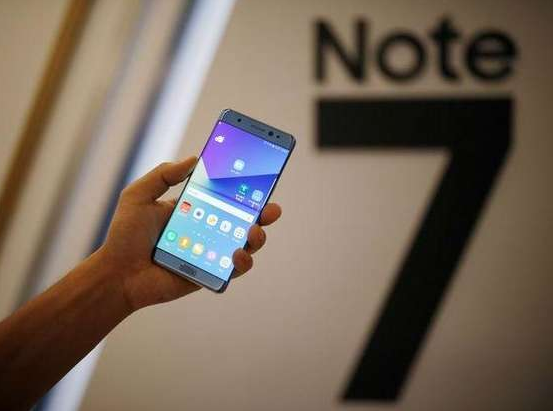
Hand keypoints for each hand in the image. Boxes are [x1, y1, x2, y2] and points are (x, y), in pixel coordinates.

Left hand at [99, 157, 281, 310]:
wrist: (116, 274)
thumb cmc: (125, 236)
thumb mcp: (138, 196)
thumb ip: (163, 175)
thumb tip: (194, 159)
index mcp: (194, 208)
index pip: (225, 196)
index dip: (244, 188)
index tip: (260, 178)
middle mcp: (207, 229)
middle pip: (243, 219)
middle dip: (263, 213)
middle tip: (272, 209)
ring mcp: (210, 252)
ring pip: (244, 244)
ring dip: (257, 237)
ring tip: (254, 231)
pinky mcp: (209, 273)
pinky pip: (233, 269)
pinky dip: (242, 262)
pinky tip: (237, 254)